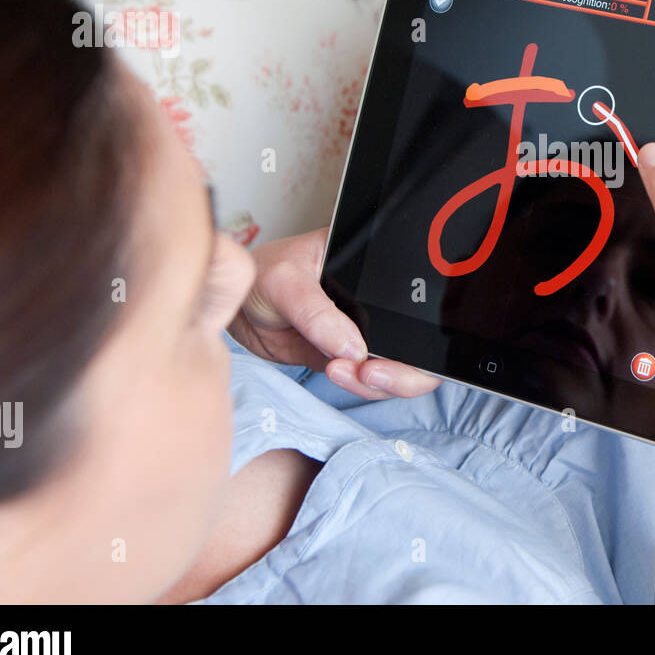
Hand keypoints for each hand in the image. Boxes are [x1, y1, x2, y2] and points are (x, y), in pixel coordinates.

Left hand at [229, 228, 440, 399]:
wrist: (235, 304)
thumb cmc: (262, 274)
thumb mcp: (285, 280)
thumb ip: (316, 313)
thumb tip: (354, 347)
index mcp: (375, 270)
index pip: (418, 302)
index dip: (417, 335)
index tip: (384, 351)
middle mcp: (379, 303)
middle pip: (417, 346)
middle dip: (404, 371)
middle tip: (370, 374)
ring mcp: (364, 332)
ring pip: (395, 369)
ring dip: (375, 382)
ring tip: (339, 370)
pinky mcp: (347, 356)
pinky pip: (367, 379)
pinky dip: (356, 385)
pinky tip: (335, 372)